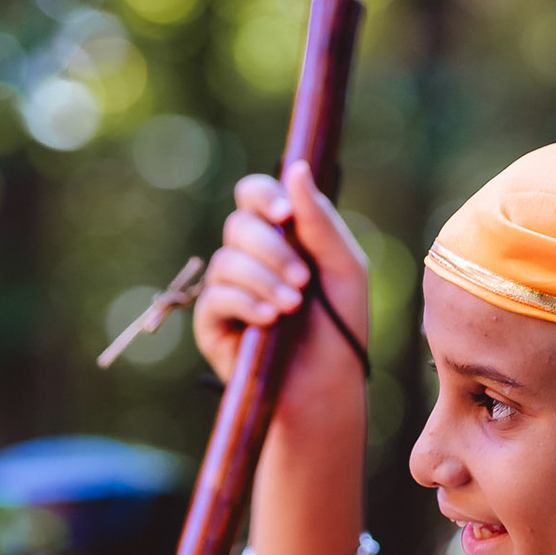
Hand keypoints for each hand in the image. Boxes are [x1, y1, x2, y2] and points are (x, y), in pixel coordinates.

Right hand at [193, 161, 369, 406]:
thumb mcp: (343, 267)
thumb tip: (296, 169)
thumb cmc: (341, 326)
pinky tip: (269, 320)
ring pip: (226, 260)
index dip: (263, 196)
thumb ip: (320, 221)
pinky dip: (245, 303)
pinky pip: (215, 297)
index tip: (285, 215)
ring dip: (264, 279)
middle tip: (303, 280)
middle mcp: (249, 257)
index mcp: (279, 236)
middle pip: (238, 225)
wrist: (328, 385)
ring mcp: (227, 289)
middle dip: (272, 249)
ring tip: (291, 307)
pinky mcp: (212, 323)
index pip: (254, 195)